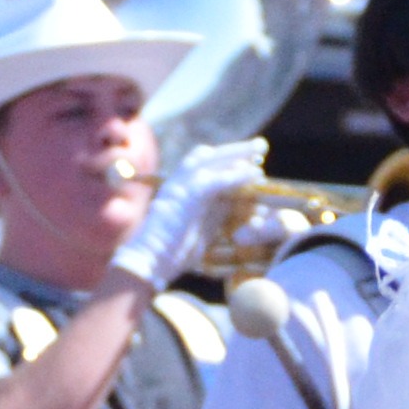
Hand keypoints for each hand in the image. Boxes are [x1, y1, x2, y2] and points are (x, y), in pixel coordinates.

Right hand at [109, 137, 271, 290]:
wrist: (148, 262)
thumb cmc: (170, 254)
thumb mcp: (198, 230)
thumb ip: (215, 216)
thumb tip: (240, 210)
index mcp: (179, 189)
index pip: (203, 164)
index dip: (226, 158)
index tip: (249, 159)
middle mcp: (178, 183)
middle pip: (209, 156)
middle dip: (236, 150)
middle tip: (260, 146)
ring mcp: (180, 187)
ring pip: (212, 162)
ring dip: (238, 155)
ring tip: (260, 153)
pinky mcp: (186, 196)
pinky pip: (215, 181)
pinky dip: (235, 176)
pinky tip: (253, 174)